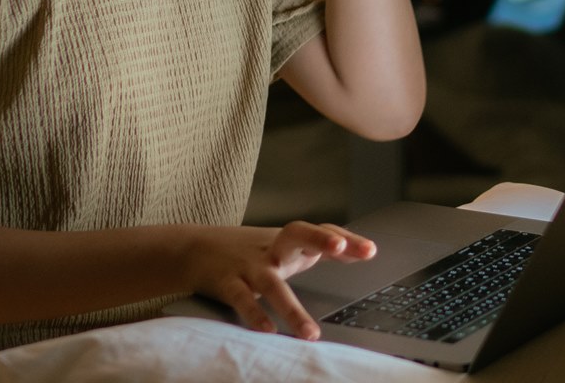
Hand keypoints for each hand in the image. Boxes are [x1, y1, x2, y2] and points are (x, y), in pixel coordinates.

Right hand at [184, 220, 375, 339]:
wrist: (194, 248)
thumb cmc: (248, 252)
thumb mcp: (283, 247)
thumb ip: (316, 249)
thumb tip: (356, 251)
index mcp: (286, 241)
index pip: (320, 230)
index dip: (345, 238)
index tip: (370, 250)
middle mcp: (271, 249)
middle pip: (296, 232)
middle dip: (319, 238)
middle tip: (340, 247)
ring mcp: (249, 265)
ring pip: (271, 282)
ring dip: (291, 307)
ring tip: (311, 334)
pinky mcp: (227, 283)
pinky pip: (242, 299)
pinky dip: (254, 314)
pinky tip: (268, 331)